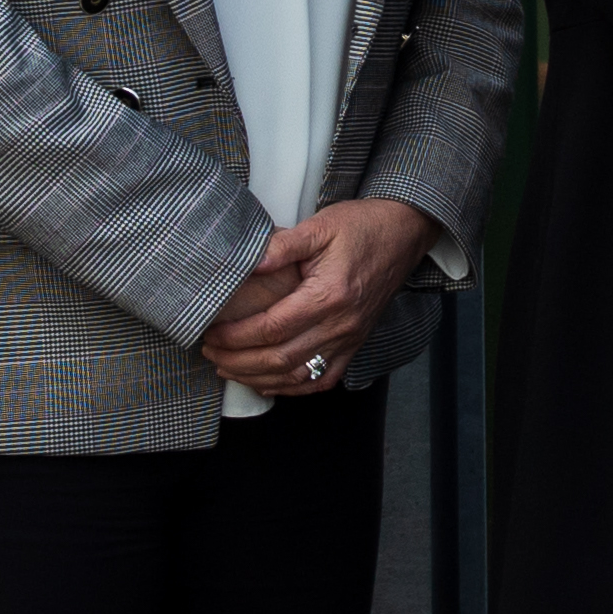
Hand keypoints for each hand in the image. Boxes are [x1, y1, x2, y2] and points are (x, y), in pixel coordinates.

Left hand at [196, 197, 435, 388]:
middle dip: (238, 361)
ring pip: (297, 376)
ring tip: (228, 369)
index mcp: (330, 295)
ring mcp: (350, 340)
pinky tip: (268, 383)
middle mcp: (341, 325)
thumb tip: (247, 263)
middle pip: (280, 359)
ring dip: (258, 378)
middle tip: (210, 351)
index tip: (211, 333)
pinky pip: (321, 380)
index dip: (236, 336)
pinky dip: (291, 387)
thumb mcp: (320, 226)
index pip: (273, 328)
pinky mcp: (355, 345)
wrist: (402, 235)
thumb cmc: (361, 227)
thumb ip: (281, 245)